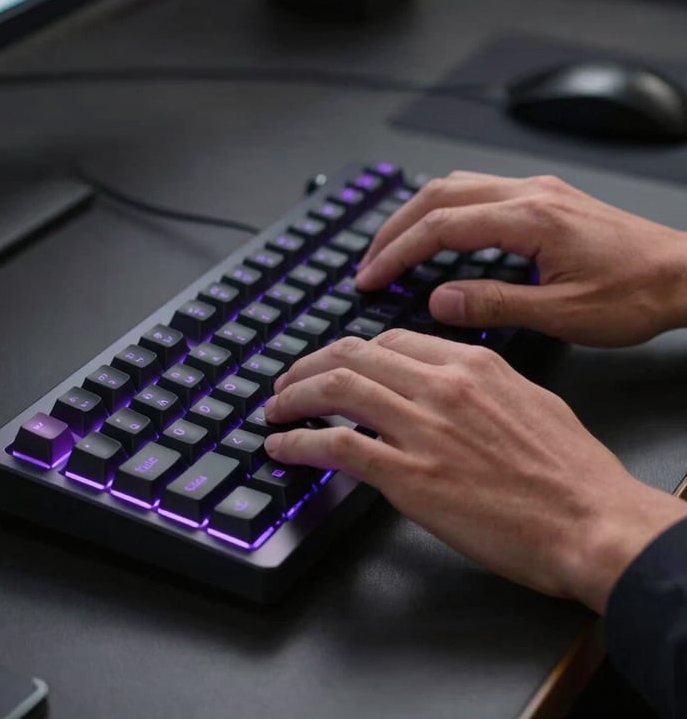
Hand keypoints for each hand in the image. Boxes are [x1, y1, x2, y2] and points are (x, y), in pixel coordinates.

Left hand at [263, 331, 686, 612]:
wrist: (590, 521)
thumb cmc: (569, 470)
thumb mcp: (527, 400)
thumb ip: (476, 385)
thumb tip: (441, 385)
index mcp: (470, 363)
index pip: (389, 342)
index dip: (350, 352)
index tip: (333, 364)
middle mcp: (440, 386)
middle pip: (353, 355)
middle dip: (309, 365)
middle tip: (286, 381)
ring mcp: (422, 429)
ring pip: (337, 389)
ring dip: (293, 397)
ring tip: (274, 408)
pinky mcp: (409, 477)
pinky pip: (337, 445)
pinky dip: (299, 441)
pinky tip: (281, 446)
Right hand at [356, 172, 686, 346]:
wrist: (685, 275)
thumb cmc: (635, 294)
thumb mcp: (561, 312)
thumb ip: (493, 304)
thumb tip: (438, 300)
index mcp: (530, 218)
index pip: (439, 227)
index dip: (396, 253)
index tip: (370, 277)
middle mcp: (529, 194)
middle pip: (437, 196)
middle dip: (393, 230)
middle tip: (368, 264)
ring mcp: (536, 191)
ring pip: (454, 187)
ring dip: (415, 216)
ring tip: (392, 248)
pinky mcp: (543, 198)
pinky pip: (477, 192)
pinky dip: (444, 211)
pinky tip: (437, 232)